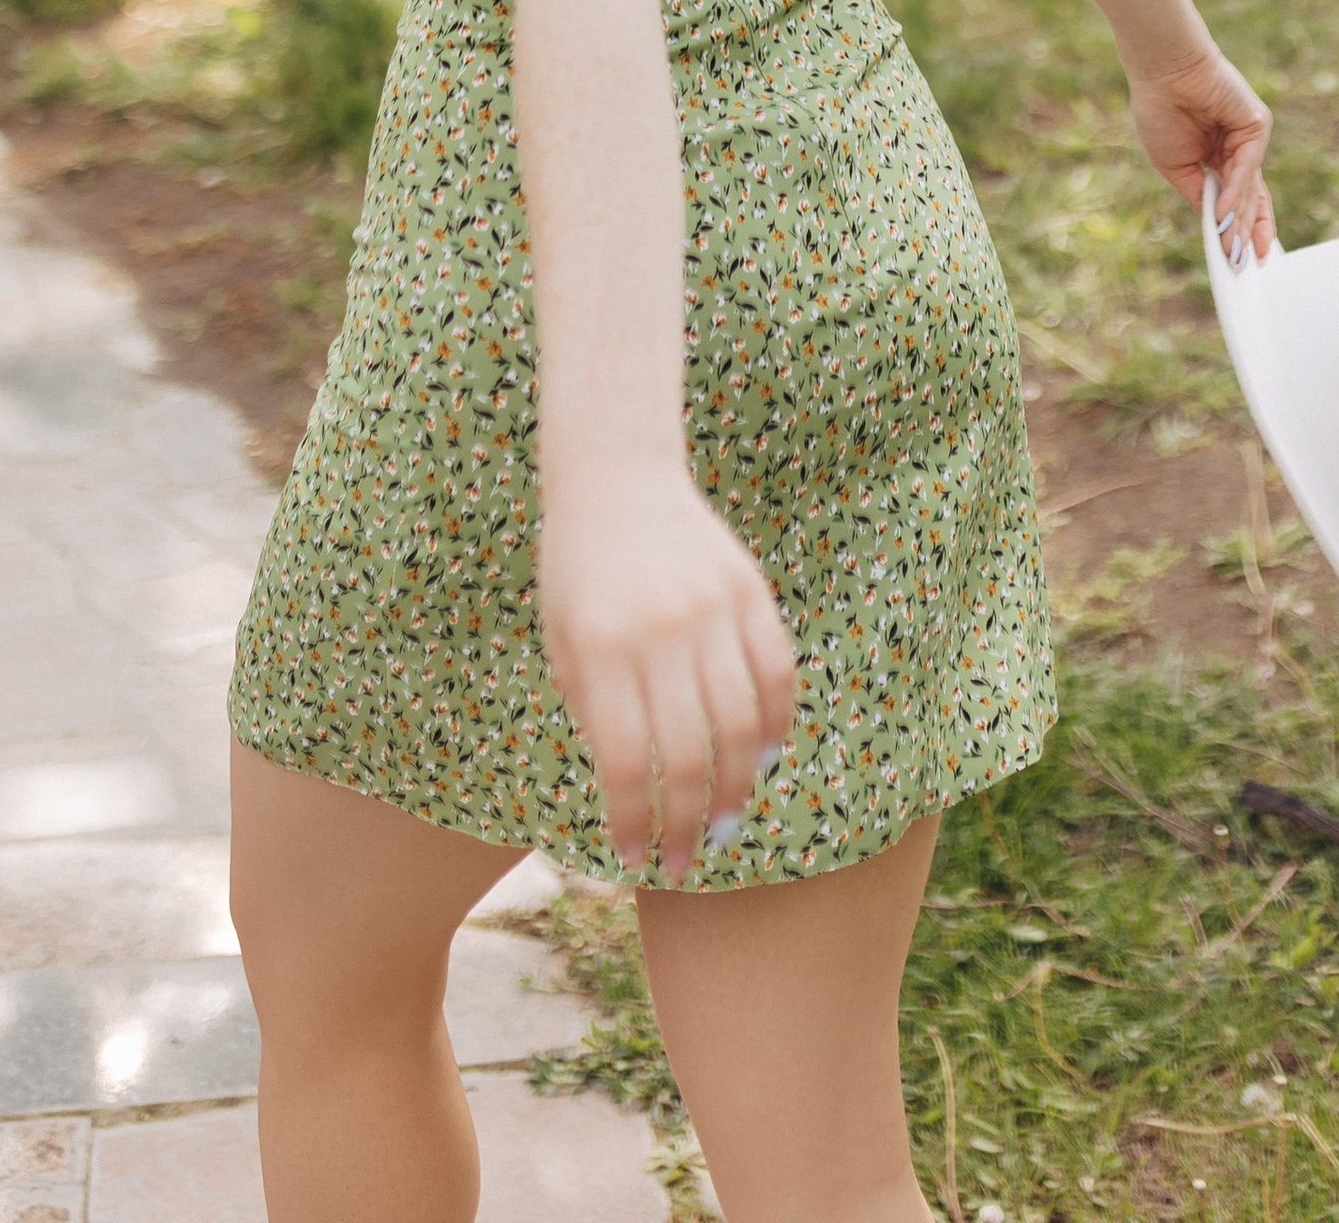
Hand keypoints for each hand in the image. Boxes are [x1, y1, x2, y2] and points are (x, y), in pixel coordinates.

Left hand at [538, 454, 796, 881]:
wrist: (615, 478)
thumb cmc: (575, 573)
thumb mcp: (562, 643)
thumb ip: (594, 714)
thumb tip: (635, 796)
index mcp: (601, 647)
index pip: (627, 761)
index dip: (632, 821)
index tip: (632, 857)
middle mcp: (661, 629)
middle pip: (691, 754)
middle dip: (689, 823)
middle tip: (685, 860)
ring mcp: (712, 607)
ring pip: (742, 723)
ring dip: (738, 788)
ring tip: (726, 823)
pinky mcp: (749, 590)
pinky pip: (776, 673)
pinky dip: (774, 724)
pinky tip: (760, 758)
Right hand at [1129, 41, 1273, 264]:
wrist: (1163, 72)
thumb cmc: (1161, 112)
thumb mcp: (1175, 165)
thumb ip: (1198, 193)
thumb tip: (1215, 226)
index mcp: (1218, 157)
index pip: (1239, 199)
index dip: (1240, 228)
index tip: (1242, 259)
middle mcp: (1238, 149)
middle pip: (1251, 199)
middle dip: (1246, 233)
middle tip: (1245, 265)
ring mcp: (1249, 138)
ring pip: (1250, 188)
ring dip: (1240, 221)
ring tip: (1235, 252)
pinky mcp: (1256, 125)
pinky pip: (1247, 167)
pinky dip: (1235, 193)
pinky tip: (1224, 216)